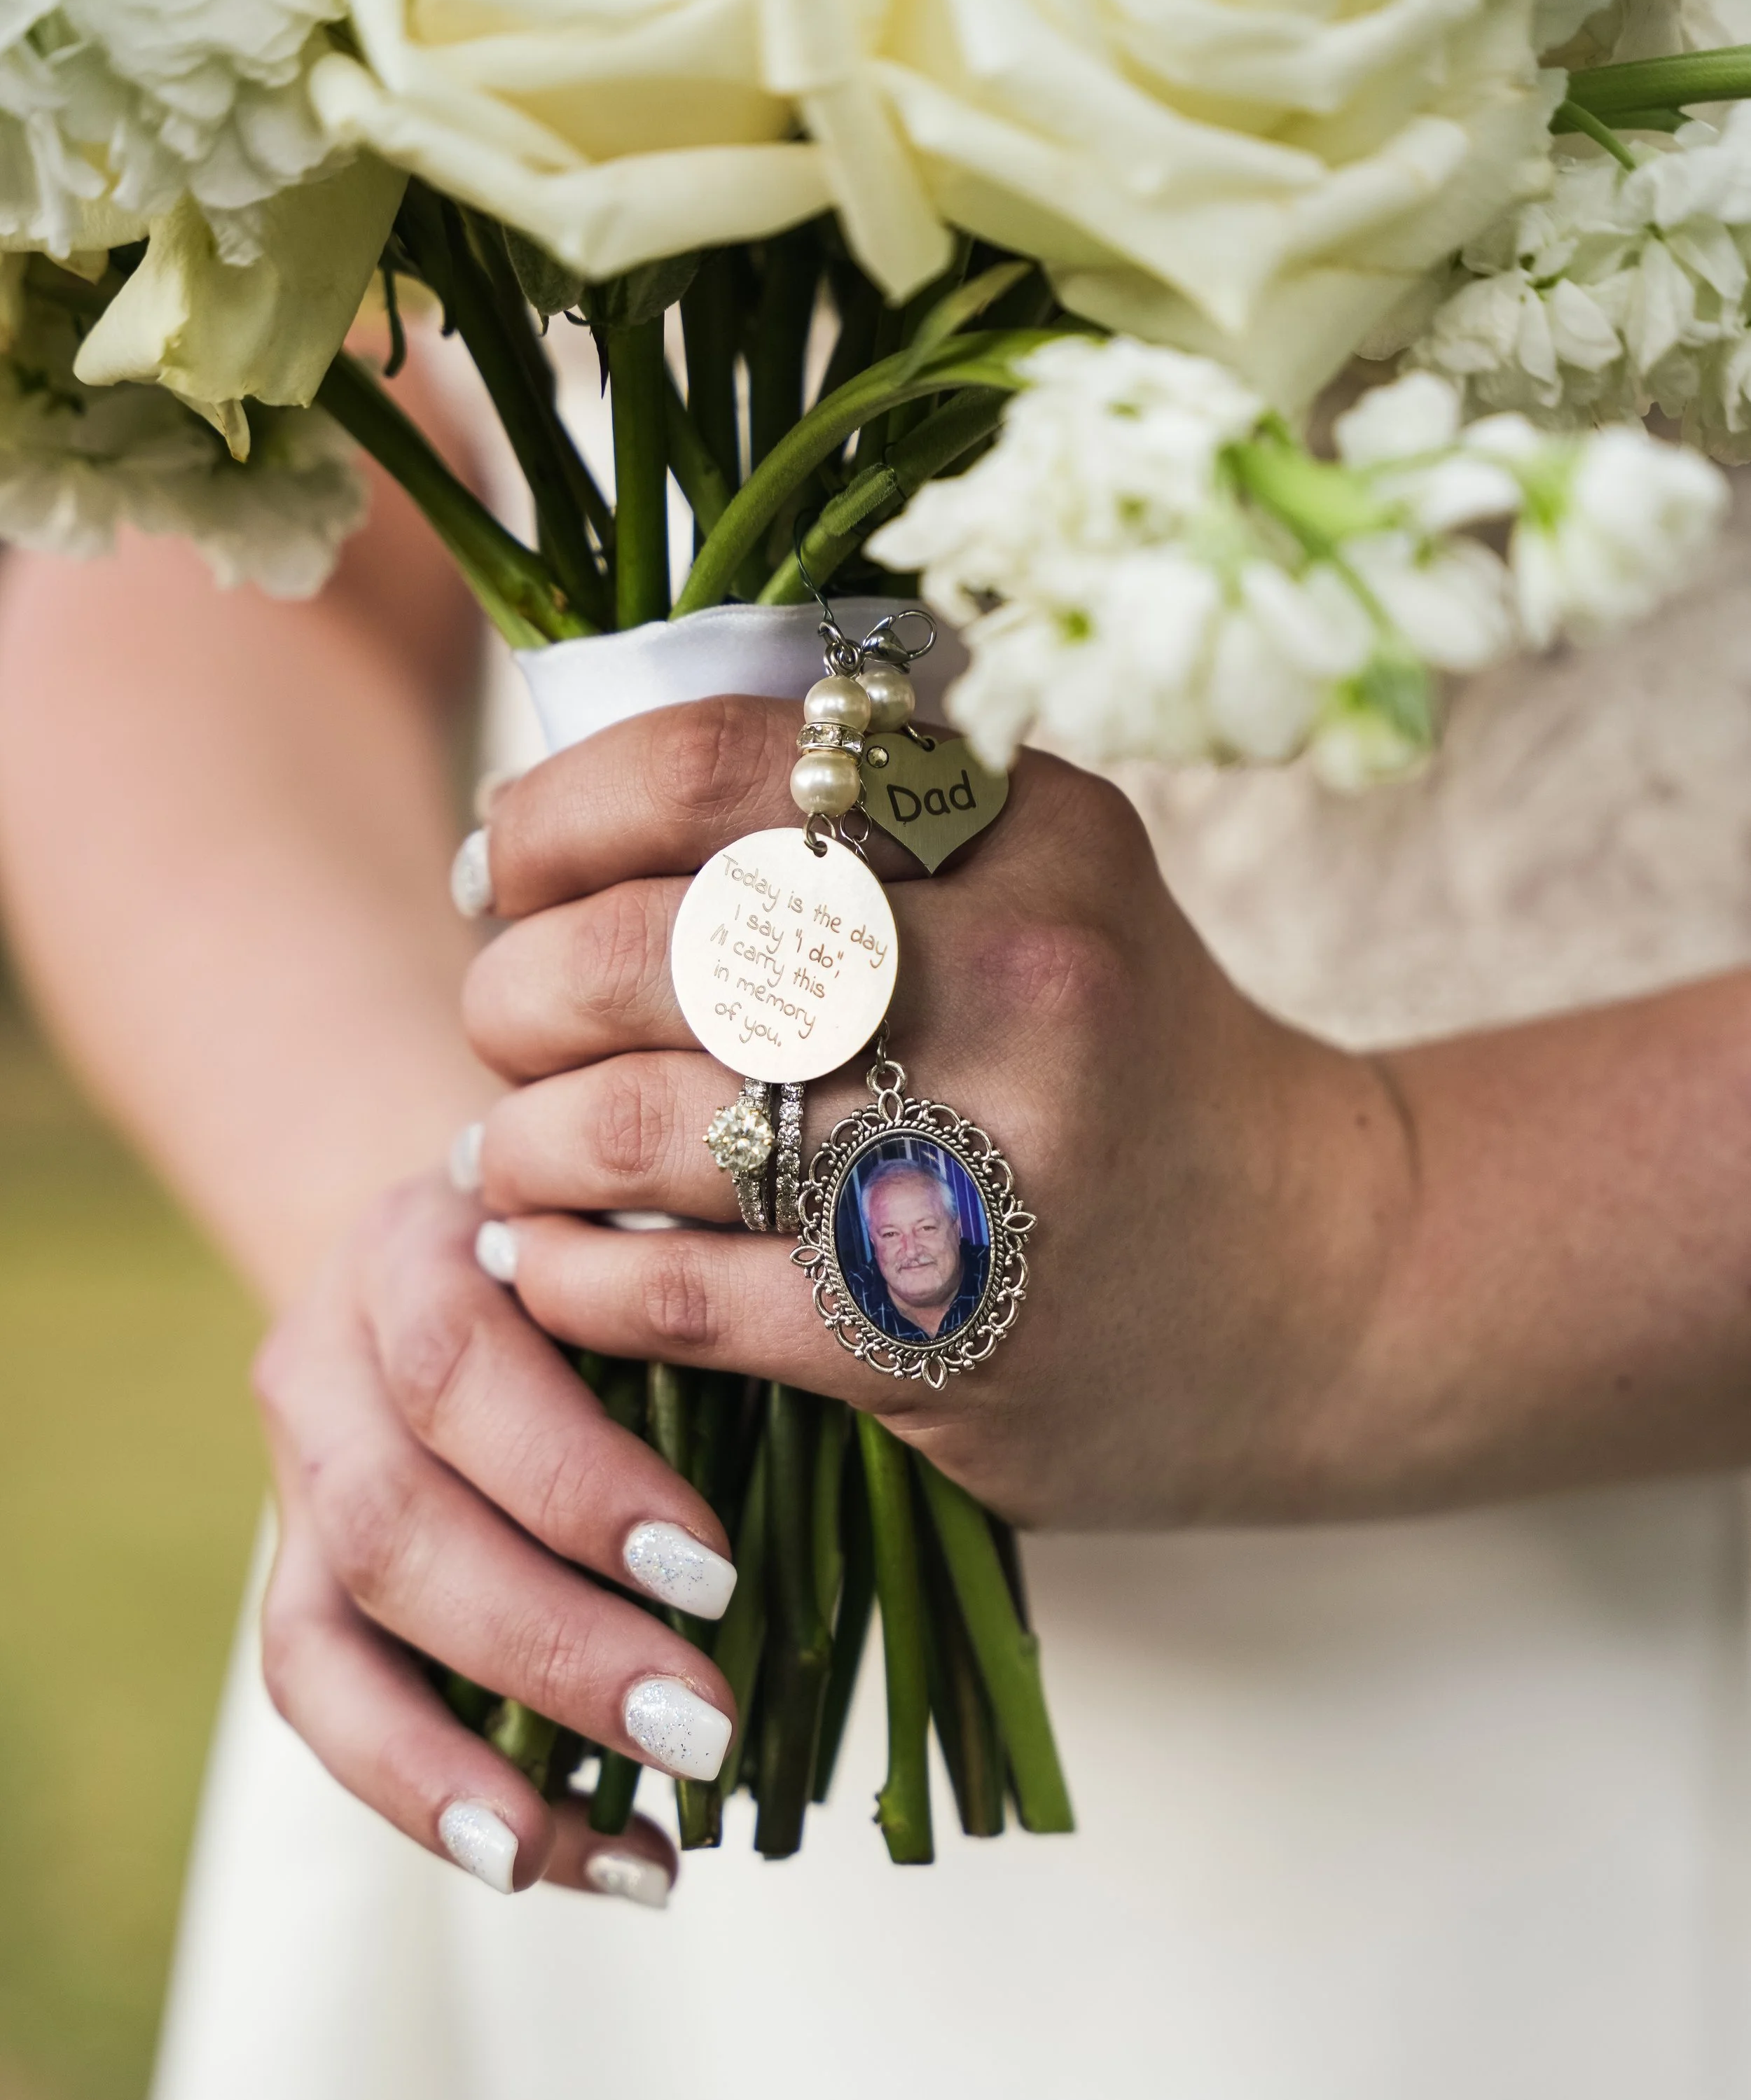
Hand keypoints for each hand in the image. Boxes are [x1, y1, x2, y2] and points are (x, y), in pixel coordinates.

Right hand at [250, 1168, 742, 1899]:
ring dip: (469, 1757)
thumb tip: (859, 1446)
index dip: (573, 1484)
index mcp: (419, 1254)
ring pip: (320, 1632)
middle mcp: (328, 1360)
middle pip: (390, 1521)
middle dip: (548, 1646)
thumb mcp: (640, 1245)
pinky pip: (320, 1708)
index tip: (711, 1573)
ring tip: (623, 1844)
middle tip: (701, 1728)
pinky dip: (436, 1797)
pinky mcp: (292, 1577)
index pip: (459, 1367)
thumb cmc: (604, 1254)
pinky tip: (565, 1857)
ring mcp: (296, 1479)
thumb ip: (694, 1318)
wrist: (462, 1246)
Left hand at [460, 698, 1415, 1526]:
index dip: (556, 808)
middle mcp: (1019, 978)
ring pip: (640, 1123)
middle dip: (514, 987)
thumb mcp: (1053, 888)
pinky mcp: (946, 1336)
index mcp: (1030, 832)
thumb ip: (867, 826)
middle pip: (649, 947)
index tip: (501, 864)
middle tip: (499, 1021)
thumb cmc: (1130, 1069)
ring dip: (523, 1141)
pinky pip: (677, 1296)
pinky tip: (548, 1263)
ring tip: (507, 1153)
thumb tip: (573, 805)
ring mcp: (988, 1164)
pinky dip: (569, 1278)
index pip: (716, 763)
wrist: (1323, 1286)